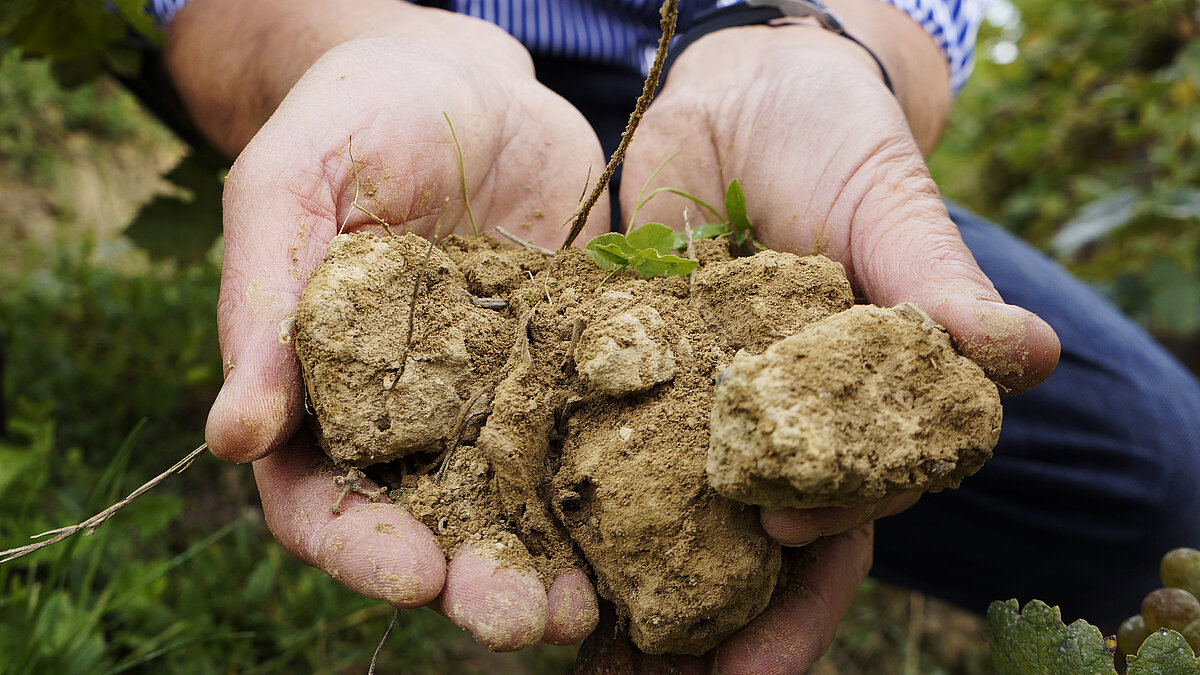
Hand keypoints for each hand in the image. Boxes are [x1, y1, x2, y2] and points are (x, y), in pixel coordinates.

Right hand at [191, 12, 609, 650]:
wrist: (465, 76)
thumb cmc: (355, 115)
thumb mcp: (293, 187)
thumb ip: (263, 304)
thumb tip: (233, 437)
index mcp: (323, 389)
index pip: (319, 498)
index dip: (358, 548)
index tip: (411, 574)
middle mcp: (410, 413)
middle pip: (429, 524)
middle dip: (471, 579)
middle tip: (520, 618)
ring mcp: (496, 397)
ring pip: (517, 502)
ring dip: (549, 562)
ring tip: (589, 604)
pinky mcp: (570, 366)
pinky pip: (591, 437)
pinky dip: (616, 487)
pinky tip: (655, 520)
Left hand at [618, 10, 1059, 672]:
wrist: (736, 90)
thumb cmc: (835, 143)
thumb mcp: (885, 207)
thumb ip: (936, 284)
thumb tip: (1025, 355)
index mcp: (850, 411)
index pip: (852, 502)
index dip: (827, 535)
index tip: (788, 545)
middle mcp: (767, 429)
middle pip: (748, 545)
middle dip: (719, 615)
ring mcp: (685, 407)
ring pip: (660, 518)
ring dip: (629, 587)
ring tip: (584, 642)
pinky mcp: (613, 371)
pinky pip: (585, 446)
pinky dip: (562, 501)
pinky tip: (525, 543)